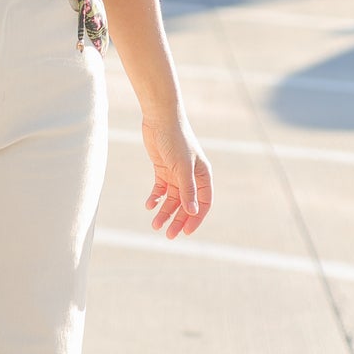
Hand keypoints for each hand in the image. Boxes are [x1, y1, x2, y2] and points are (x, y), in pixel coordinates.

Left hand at [142, 112, 212, 237]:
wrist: (160, 118)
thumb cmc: (176, 139)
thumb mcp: (182, 167)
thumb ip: (187, 190)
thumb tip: (193, 212)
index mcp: (203, 176)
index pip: (203, 203)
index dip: (196, 219)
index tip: (185, 232)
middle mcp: (191, 177)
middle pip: (187, 205)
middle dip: (178, 220)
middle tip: (168, 234)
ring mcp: (177, 174)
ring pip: (172, 200)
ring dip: (165, 212)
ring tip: (155, 225)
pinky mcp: (163, 169)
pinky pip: (161, 190)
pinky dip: (156, 198)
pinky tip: (149, 205)